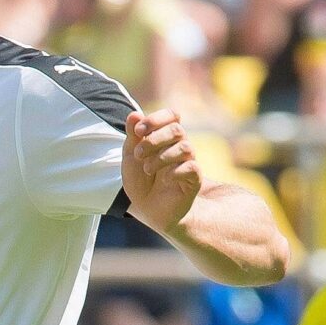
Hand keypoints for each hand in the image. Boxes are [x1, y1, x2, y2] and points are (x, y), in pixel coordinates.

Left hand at [122, 109, 202, 230]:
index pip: (172, 116)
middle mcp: (180, 147)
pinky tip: (164, 180)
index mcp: (166, 138)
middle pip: (177, 130)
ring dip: (161, 157)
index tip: (138, 131)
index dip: (156, 118)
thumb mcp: (131, 157)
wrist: (149, 210)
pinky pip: (191, 167)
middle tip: (139, 155)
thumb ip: (133, 136)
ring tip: (148, 170)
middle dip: (154, 140)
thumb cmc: (141, 181)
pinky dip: (174, 172)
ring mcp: (188, 162)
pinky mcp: (194, 179)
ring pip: (185, 148)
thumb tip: (134, 114)